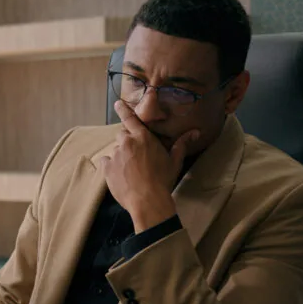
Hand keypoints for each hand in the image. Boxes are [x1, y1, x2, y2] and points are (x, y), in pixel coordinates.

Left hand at [100, 101, 198, 231]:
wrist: (148, 200)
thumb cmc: (163, 180)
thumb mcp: (174, 161)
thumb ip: (181, 144)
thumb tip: (196, 132)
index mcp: (143, 138)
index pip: (130, 119)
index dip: (123, 110)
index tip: (117, 103)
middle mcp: (127, 142)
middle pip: (123, 135)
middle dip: (128, 142)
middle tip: (136, 156)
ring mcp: (115, 154)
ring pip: (116, 150)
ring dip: (121, 156)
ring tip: (131, 171)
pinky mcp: (107, 167)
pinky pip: (106, 162)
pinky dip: (111, 166)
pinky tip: (121, 175)